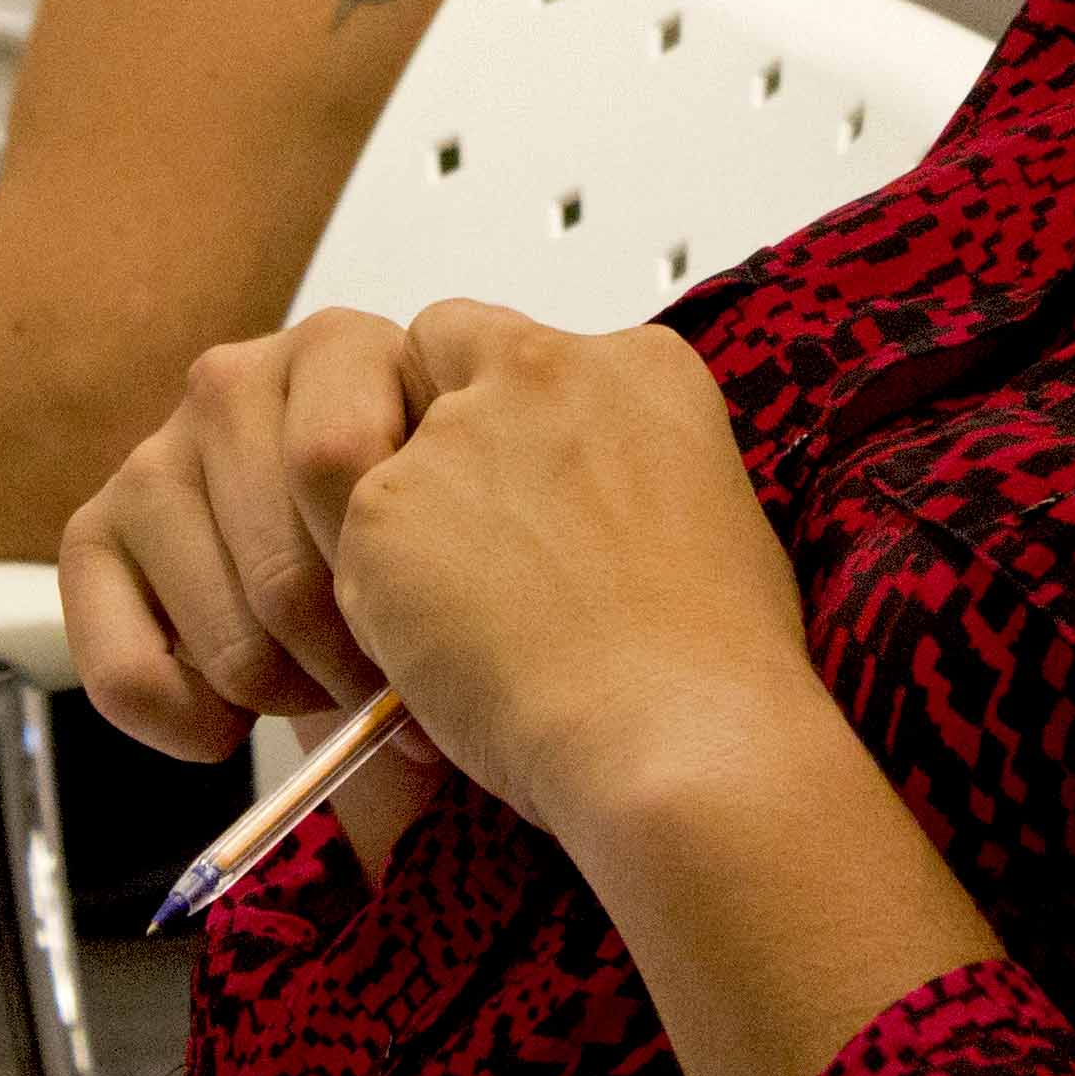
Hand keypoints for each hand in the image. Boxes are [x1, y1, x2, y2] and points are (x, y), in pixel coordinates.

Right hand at [60, 309, 456, 844]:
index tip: (433, 631)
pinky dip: (189, 724)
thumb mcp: (459, 519)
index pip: (335, 461)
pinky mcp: (92, 535)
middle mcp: (232, 383)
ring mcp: (154, 455)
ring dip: (283, 697)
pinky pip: (129, 674)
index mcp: (340, 348)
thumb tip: (425, 686)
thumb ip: (461, 550)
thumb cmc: (421, 539)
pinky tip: (232, 715)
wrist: (351, 574)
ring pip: (229, 639)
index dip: (392, 582)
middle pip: (288, 576)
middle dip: (347, 666)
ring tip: (320, 685)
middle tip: (385, 684)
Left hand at [317, 303, 819, 844]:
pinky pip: (355, 554)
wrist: (681, 733)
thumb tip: (585, 506)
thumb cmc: (719, 660)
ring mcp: (453, 435)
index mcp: (637, 365)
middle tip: (464, 538)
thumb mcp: (709, 515)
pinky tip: (448, 667)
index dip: (499, 407)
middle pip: (431, 360)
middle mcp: (538, 372)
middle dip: (429, 432)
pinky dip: (380, 610)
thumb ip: (626, 471)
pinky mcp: (382, 509)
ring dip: (408, 535)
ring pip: (382, 466)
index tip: (512, 472)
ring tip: (473, 634)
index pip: (522, 341)